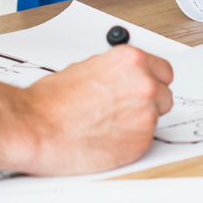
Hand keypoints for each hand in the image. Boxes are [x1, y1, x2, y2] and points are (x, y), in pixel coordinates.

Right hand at [15, 45, 174, 175]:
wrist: (37, 127)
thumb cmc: (53, 100)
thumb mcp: (87, 68)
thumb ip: (116, 72)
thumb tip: (123, 77)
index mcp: (131, 60)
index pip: (163, 70)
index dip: (152, 80)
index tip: (144, 87)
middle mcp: (144, 85)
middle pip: (165, 95)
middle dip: (148, 102)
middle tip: (124, 109)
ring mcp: (145, 115)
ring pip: (155, 119)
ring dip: (138, 122)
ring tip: (109, 124)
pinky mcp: (140, 143)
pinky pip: (145, 140)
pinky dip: (130, 141)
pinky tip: (107, 138)